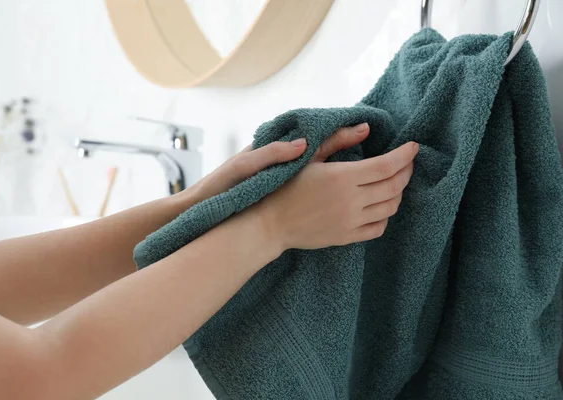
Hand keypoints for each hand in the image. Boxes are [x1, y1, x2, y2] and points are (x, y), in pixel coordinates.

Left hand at [183, 123, 372, 204]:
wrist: (207, 208)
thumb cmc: (224, 185)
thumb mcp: (246, 166)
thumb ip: (273, 154)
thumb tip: (302, 144)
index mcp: (281, 151)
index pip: (319, 138)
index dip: (343, 133)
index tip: (368, 128)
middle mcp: (288, 162)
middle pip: (326, 151)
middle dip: (350, 147)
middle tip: (380, 153)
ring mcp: (289, 178)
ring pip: (324, 171)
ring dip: (346, 169)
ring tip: (373, 173)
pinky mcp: (286, 193)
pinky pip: (314, 186)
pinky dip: (330, 185)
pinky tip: (346, 194)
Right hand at [256, 140, 418, 250]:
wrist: (270, 224)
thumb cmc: (285, 186)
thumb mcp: (308, 157)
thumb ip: (338, 140)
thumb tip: (366, 128)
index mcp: (342, 177)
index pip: (386, 166)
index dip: (405, 155)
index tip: (413, 146)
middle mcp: (351, 201)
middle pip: (394, 186)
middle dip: (406, 172)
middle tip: (406, 162)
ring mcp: (351, 222)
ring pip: (390, 207)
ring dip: (398, 192)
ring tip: (394, 182)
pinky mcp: (347, 237)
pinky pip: (379, 227)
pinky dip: (386, 215)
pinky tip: (380, 205)